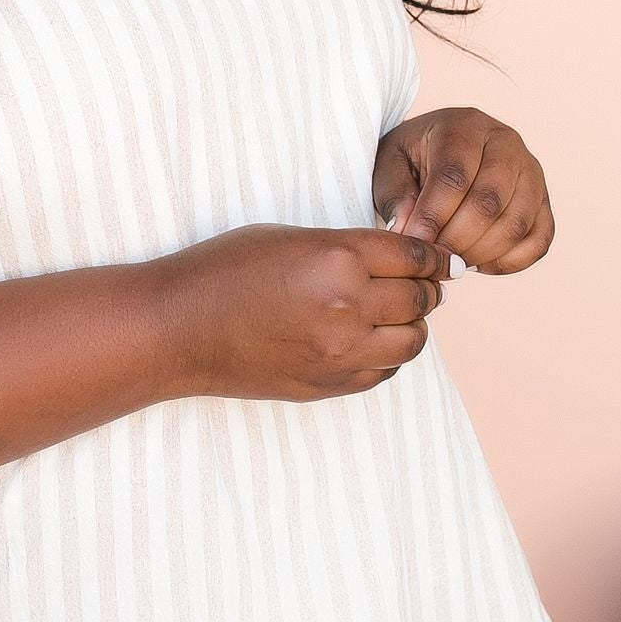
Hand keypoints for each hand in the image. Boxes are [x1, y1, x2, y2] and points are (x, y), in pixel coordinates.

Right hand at [175, 222, 456, 401]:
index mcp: (338, 257)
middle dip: (427, 288)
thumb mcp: (290, 237)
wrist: (179, 328)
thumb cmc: (224, 269)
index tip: (441, 260)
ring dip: (412, 325)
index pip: (415, 257)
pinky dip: (387, 355)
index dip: (435, 257)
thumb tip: (396, 261)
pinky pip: (383, 372)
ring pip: (411, 341)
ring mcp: (340, 351)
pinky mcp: (329, 384)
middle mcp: (348, 305)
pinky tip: (370, 341)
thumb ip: (346, 248)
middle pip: (420, 298)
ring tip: (397, 315)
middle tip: (424, 284)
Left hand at [372, 109, 553, 274]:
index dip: (433, 216)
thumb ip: (396, 196)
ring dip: (480, 253)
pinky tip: (477, 263)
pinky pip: (538, 242)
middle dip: (456, 239)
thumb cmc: (411, 160)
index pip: (454, 176)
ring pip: (516, 224)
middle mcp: (507, 144)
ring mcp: (532, 173)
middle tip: (431, 258)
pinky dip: (508, 262)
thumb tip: (409, 231)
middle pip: (489, 201)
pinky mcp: (543, 203)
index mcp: (465, 126)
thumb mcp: (389, 166)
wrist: (438, 151)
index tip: (413, 243)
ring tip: (450, 260)